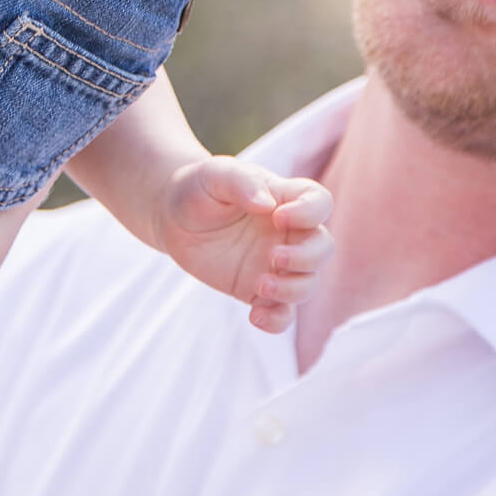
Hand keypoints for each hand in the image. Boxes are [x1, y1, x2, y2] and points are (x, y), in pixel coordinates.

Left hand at [152, 157, 332, 332]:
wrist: (172, 217)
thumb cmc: (199, 188)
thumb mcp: (216, 175)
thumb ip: (242, 182)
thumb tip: (267, 204)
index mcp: (284, 198)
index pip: (319, 202)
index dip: (310, 212)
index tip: (277, 216)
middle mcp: (287, 233)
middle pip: (323, 248)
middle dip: (307, 257)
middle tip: (273, 256)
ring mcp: (275, 264)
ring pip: (308, 283)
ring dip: (292, 289)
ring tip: (260, 285)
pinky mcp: (257, 289)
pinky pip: (282, 312)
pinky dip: (277, 320)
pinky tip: (255, 316)